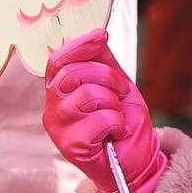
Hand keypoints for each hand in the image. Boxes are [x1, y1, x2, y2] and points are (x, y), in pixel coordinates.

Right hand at [43, 27, 166, 192]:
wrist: (138, 158)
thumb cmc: (125, 122)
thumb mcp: (118, 86)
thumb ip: (104, 62)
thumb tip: (97, 34)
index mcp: (61, 92)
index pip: (58, 61)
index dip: (78, 45)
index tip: (101, 36)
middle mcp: (53, 108)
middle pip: (73, 73)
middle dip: (108, 77)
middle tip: (121, 94)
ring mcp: (59, 128)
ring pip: (86, 95)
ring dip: (113, 103)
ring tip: (117, 116)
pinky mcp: (71, 145)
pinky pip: (99, 119)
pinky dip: (117, 123)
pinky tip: (116, 133)